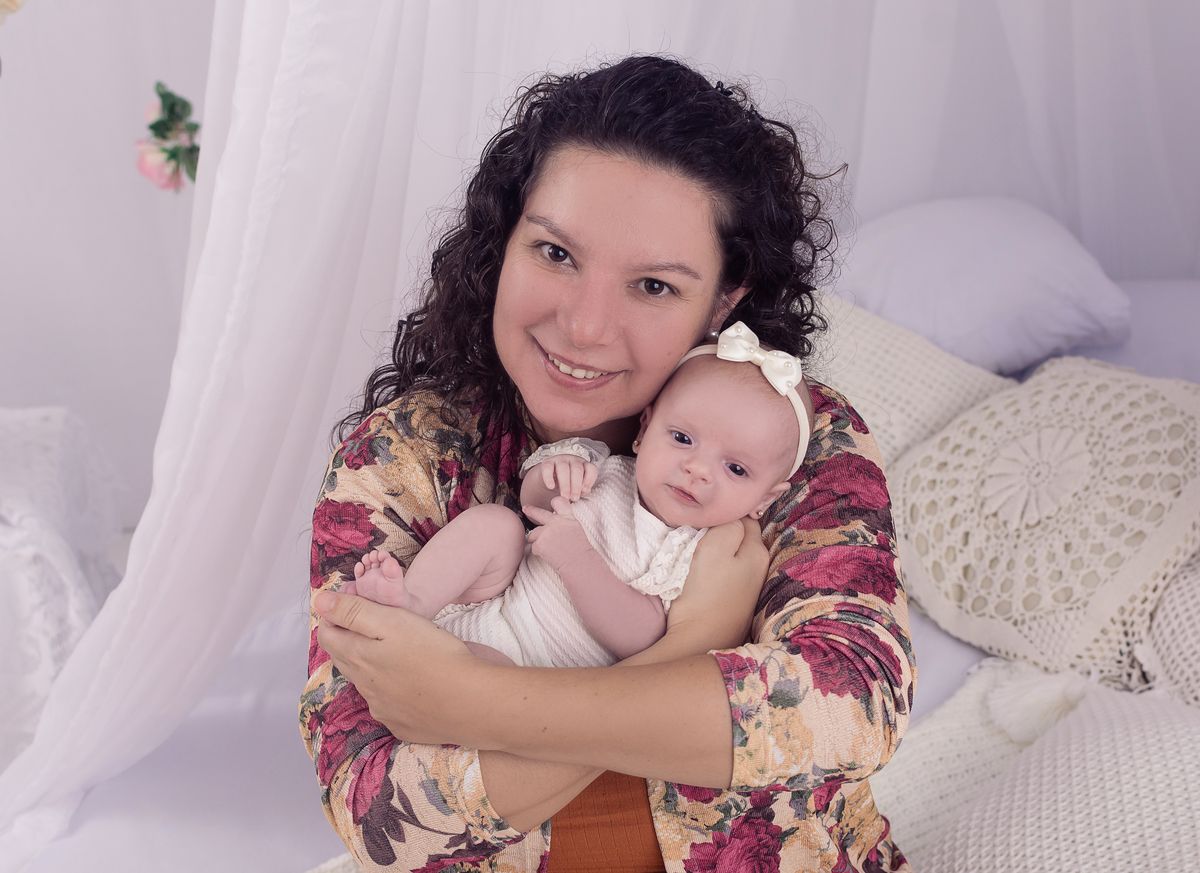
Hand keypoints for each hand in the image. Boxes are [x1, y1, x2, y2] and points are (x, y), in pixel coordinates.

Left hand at [313, 590, 488, 743]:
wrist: (470, 702)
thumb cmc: (434, 654)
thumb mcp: (393, 621)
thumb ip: (353, 611)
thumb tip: (319, 601)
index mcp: (358, 657)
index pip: (327, 634)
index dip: (334, 616)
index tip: (352, 604)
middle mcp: (363, 686)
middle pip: (343, 658)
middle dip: (349, 639)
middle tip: (371, 623)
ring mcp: (381, 709)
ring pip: (364, 682)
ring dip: (369, 665)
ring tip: (393, 651)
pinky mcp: (400, 724)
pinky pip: (385, 704)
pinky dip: (390, 691)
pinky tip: (409, 683)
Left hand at [524, 496, 595, 575]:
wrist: (578, 562)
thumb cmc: (579, 549)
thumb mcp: (575, 529)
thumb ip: (564, 523)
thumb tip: (553, 524)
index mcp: (566, 517)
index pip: (558, 502)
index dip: (554, 502)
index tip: (551, 503)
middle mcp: (555, 521)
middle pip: (538, 513)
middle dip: (530, 510)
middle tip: (525, 508)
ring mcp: (546, 532)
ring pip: (533, 534)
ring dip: (537, 540)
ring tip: (549, 548)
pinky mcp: (539, 543)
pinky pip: (534, 547)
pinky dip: (540, 552)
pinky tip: (550, 555)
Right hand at [538, 454, 597, 501]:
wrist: (550, 480)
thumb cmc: (568, 484)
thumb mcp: (577, 487)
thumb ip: (582, 489)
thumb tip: (584, 490)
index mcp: (584, 465)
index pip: (591, 469)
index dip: (589, 479)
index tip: (585, 490)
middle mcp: (573, 460)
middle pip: (577, 470)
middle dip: (576, 485)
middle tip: (574, 498)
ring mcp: (560, 460)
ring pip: (563, 469)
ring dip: (565, 484)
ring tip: (564, 496)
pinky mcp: (547, 462)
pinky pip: (548, 468)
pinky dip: (549, 477)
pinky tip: (551, 486)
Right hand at [657, 518, 768, 654]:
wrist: (697, 641)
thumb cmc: (703, 594)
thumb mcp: (714, 548)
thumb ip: (728, 525)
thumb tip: (732, 516)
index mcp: (758, 551)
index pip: (744, 517)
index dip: (723, 515)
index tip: (704, 520)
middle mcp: (760, 567)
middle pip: (740, 535)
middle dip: (722, 532)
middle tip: (698, 535)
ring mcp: (749, 585)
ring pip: (733, 553)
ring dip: (718, 551)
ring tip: (697, 555)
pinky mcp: (736, 599)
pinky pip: (727, 572)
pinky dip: (716, 569)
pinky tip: (703, 575)